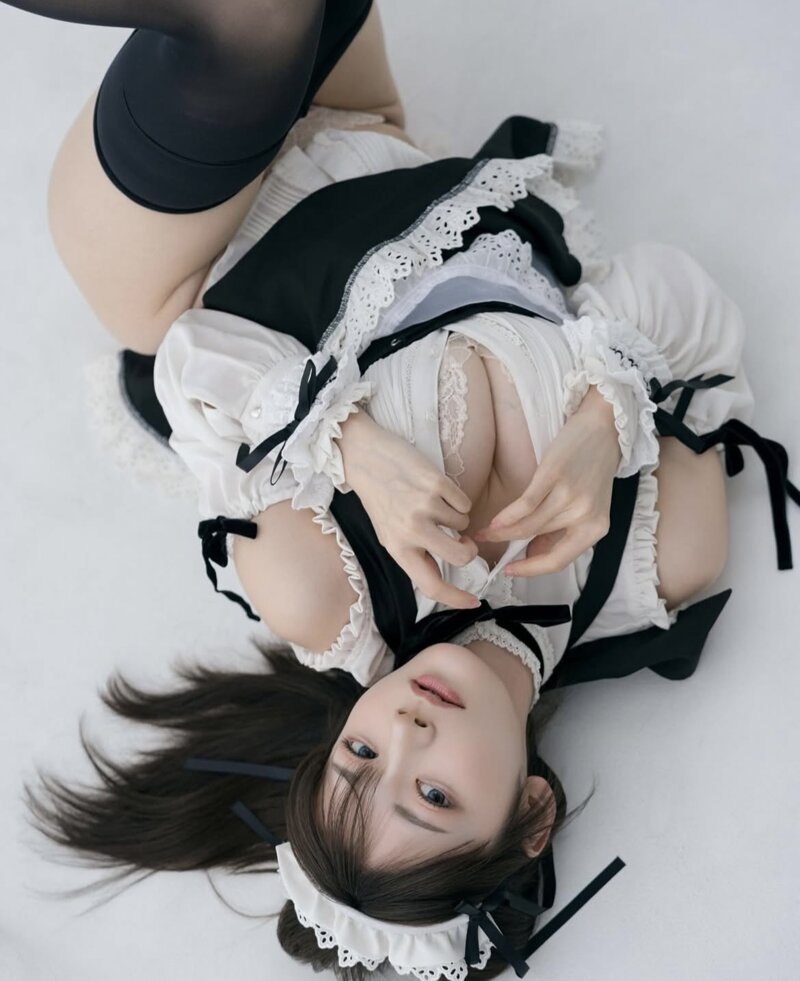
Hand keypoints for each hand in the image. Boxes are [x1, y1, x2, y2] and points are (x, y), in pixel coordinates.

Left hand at [339, 411, 481, 607]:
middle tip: (463, 540)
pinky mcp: (436, 483)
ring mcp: (425, 506)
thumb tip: (442, 573)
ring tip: (432, 503)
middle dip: (469, 550)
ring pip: (464, 525)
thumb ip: (414, 553)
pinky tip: (435, 490)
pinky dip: (456, 498)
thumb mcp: (389, 533)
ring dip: (454, 517)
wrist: (365, 457)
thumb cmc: (380, 496)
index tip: (474, 602)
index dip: (456, 598)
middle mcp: (411, 530)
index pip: (431, 585)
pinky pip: (464, 502)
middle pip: (461, 556)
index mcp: (397, 548)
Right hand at [473, 386, 620, 575]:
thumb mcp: (588, 506)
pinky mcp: (554, 476)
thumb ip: (563, 531)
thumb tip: (533, 553)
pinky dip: (507, 516)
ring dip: (501, 531)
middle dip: (507, 545)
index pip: (559, 560)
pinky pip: (525, 504)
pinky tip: (494, 520)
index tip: (510, 570)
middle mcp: (585, 515)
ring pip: (528, 525)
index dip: (530, 570)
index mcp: (596, 528)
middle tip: (486, 543)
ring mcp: (570, 495)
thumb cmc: (593, 467)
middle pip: (536, 539)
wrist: (604, 428)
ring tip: (485, 531)